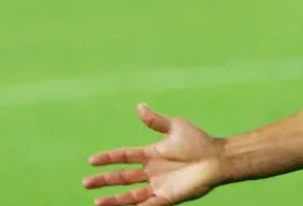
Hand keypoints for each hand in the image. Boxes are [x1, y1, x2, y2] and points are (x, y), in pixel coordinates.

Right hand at [83, 104, 224, 205]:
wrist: (216, 158)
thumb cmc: (198, 141)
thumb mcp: (175, 127)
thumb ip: (155, 121)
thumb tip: (139, 106)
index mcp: (152, 154)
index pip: (124, 157)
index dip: (108, 159)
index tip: (91, 160)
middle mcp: (152, 172)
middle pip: (123, 178)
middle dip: (104, 181)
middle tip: (86, 182)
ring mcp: (159, 186)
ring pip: (131, 196)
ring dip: (114, 200)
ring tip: (96, 202)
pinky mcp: (168, 198)